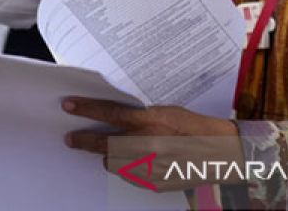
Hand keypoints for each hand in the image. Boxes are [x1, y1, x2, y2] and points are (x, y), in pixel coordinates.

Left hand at [62, 97, 243, 191]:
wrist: (219, 152)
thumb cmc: (193, 127)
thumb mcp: (165, 112)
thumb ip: (139, 116)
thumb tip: (114, 117)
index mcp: (149, 121)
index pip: (109, 113)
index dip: (86, 109)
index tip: (68, 106)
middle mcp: (146, 144)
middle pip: (103, 144)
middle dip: (83, 141)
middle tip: (69, 139)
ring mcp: (149, 166)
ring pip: (113, 163)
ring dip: (109, 156)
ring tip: (113, 150)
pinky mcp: (153, 182)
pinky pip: (130, 175)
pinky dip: (128, 168)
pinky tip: (136, 161)